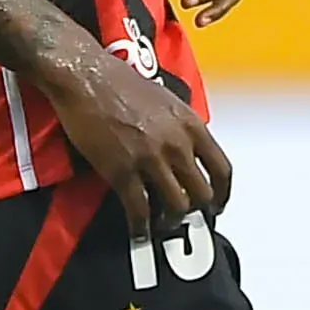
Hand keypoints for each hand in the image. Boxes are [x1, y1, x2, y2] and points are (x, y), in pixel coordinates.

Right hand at [39, 41, 231, 233]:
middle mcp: (177, 144)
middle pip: (202, 194)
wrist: (86, 77)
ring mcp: (151, 159)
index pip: (222, 169)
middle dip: (195, 211)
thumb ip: (182, 128)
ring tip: (161, 226)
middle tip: (185, 218)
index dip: (223, 194)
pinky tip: (138, 233)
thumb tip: (188, 152)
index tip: (217, 206)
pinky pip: (140, 209)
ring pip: (177, 206)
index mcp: (191, 125)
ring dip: (170, 222)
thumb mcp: (167, 101)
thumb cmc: (121, 83)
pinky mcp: (122, 171)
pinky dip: (141, 227)